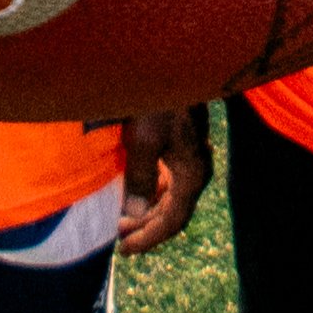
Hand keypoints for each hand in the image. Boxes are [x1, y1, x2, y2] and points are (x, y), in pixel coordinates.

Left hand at [117, 104, 211, 253]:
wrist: (173, 62)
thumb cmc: (157, 99)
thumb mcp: (143, 139)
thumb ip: (139, 178)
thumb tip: (133, 213)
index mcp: (191, 173)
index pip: (172, 220)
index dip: (149, 238)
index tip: (125, 250)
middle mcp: (195, 168)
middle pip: (172, 211)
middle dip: (145, 227)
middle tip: (118, 237)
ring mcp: (190, 155)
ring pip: (170, 195)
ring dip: (146, 209)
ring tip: (121, 217)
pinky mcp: (181, 143)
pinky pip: (167, 178)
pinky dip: (150, 190)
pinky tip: (132, 190)